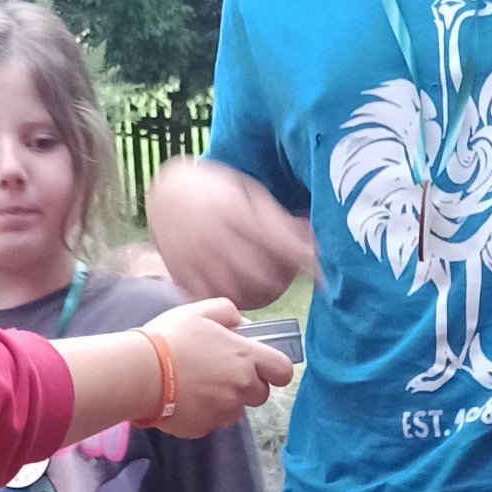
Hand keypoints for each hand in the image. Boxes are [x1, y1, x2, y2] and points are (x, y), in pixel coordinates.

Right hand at [145, 303, 293, 437]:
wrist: (138, 373)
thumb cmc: (168, 339)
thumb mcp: (198, 312)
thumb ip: (227, 312)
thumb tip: (241, 323)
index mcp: (244, 357)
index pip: (282, 370)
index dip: (276, 369)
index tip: (263, 366)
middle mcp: (240, 387)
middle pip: (260, 394)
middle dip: (247, 386)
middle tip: (222, 374)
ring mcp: (222, 411)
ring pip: (235, 410)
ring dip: (224, 401)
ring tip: (197, 386)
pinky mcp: (203, 428)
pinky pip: (210, 422)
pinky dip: (201, 413)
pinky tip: (182, 398)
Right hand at [147, 158, 315, 307]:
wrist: (166, 190)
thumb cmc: (217, 192)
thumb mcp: (249, 195)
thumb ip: (279, 221)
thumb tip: (315, 244)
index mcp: (233, 211)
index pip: (277, 242)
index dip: (304, 262)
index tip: (325, 281)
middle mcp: (213, 234)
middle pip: (258, 273)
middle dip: (279, 281)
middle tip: (285, 280)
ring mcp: (193, 255)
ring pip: (234, 291)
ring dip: (255, 297)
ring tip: (264, 290)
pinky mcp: (180, 272)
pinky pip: (209, 297)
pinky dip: (227, 301)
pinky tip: (237, 295)